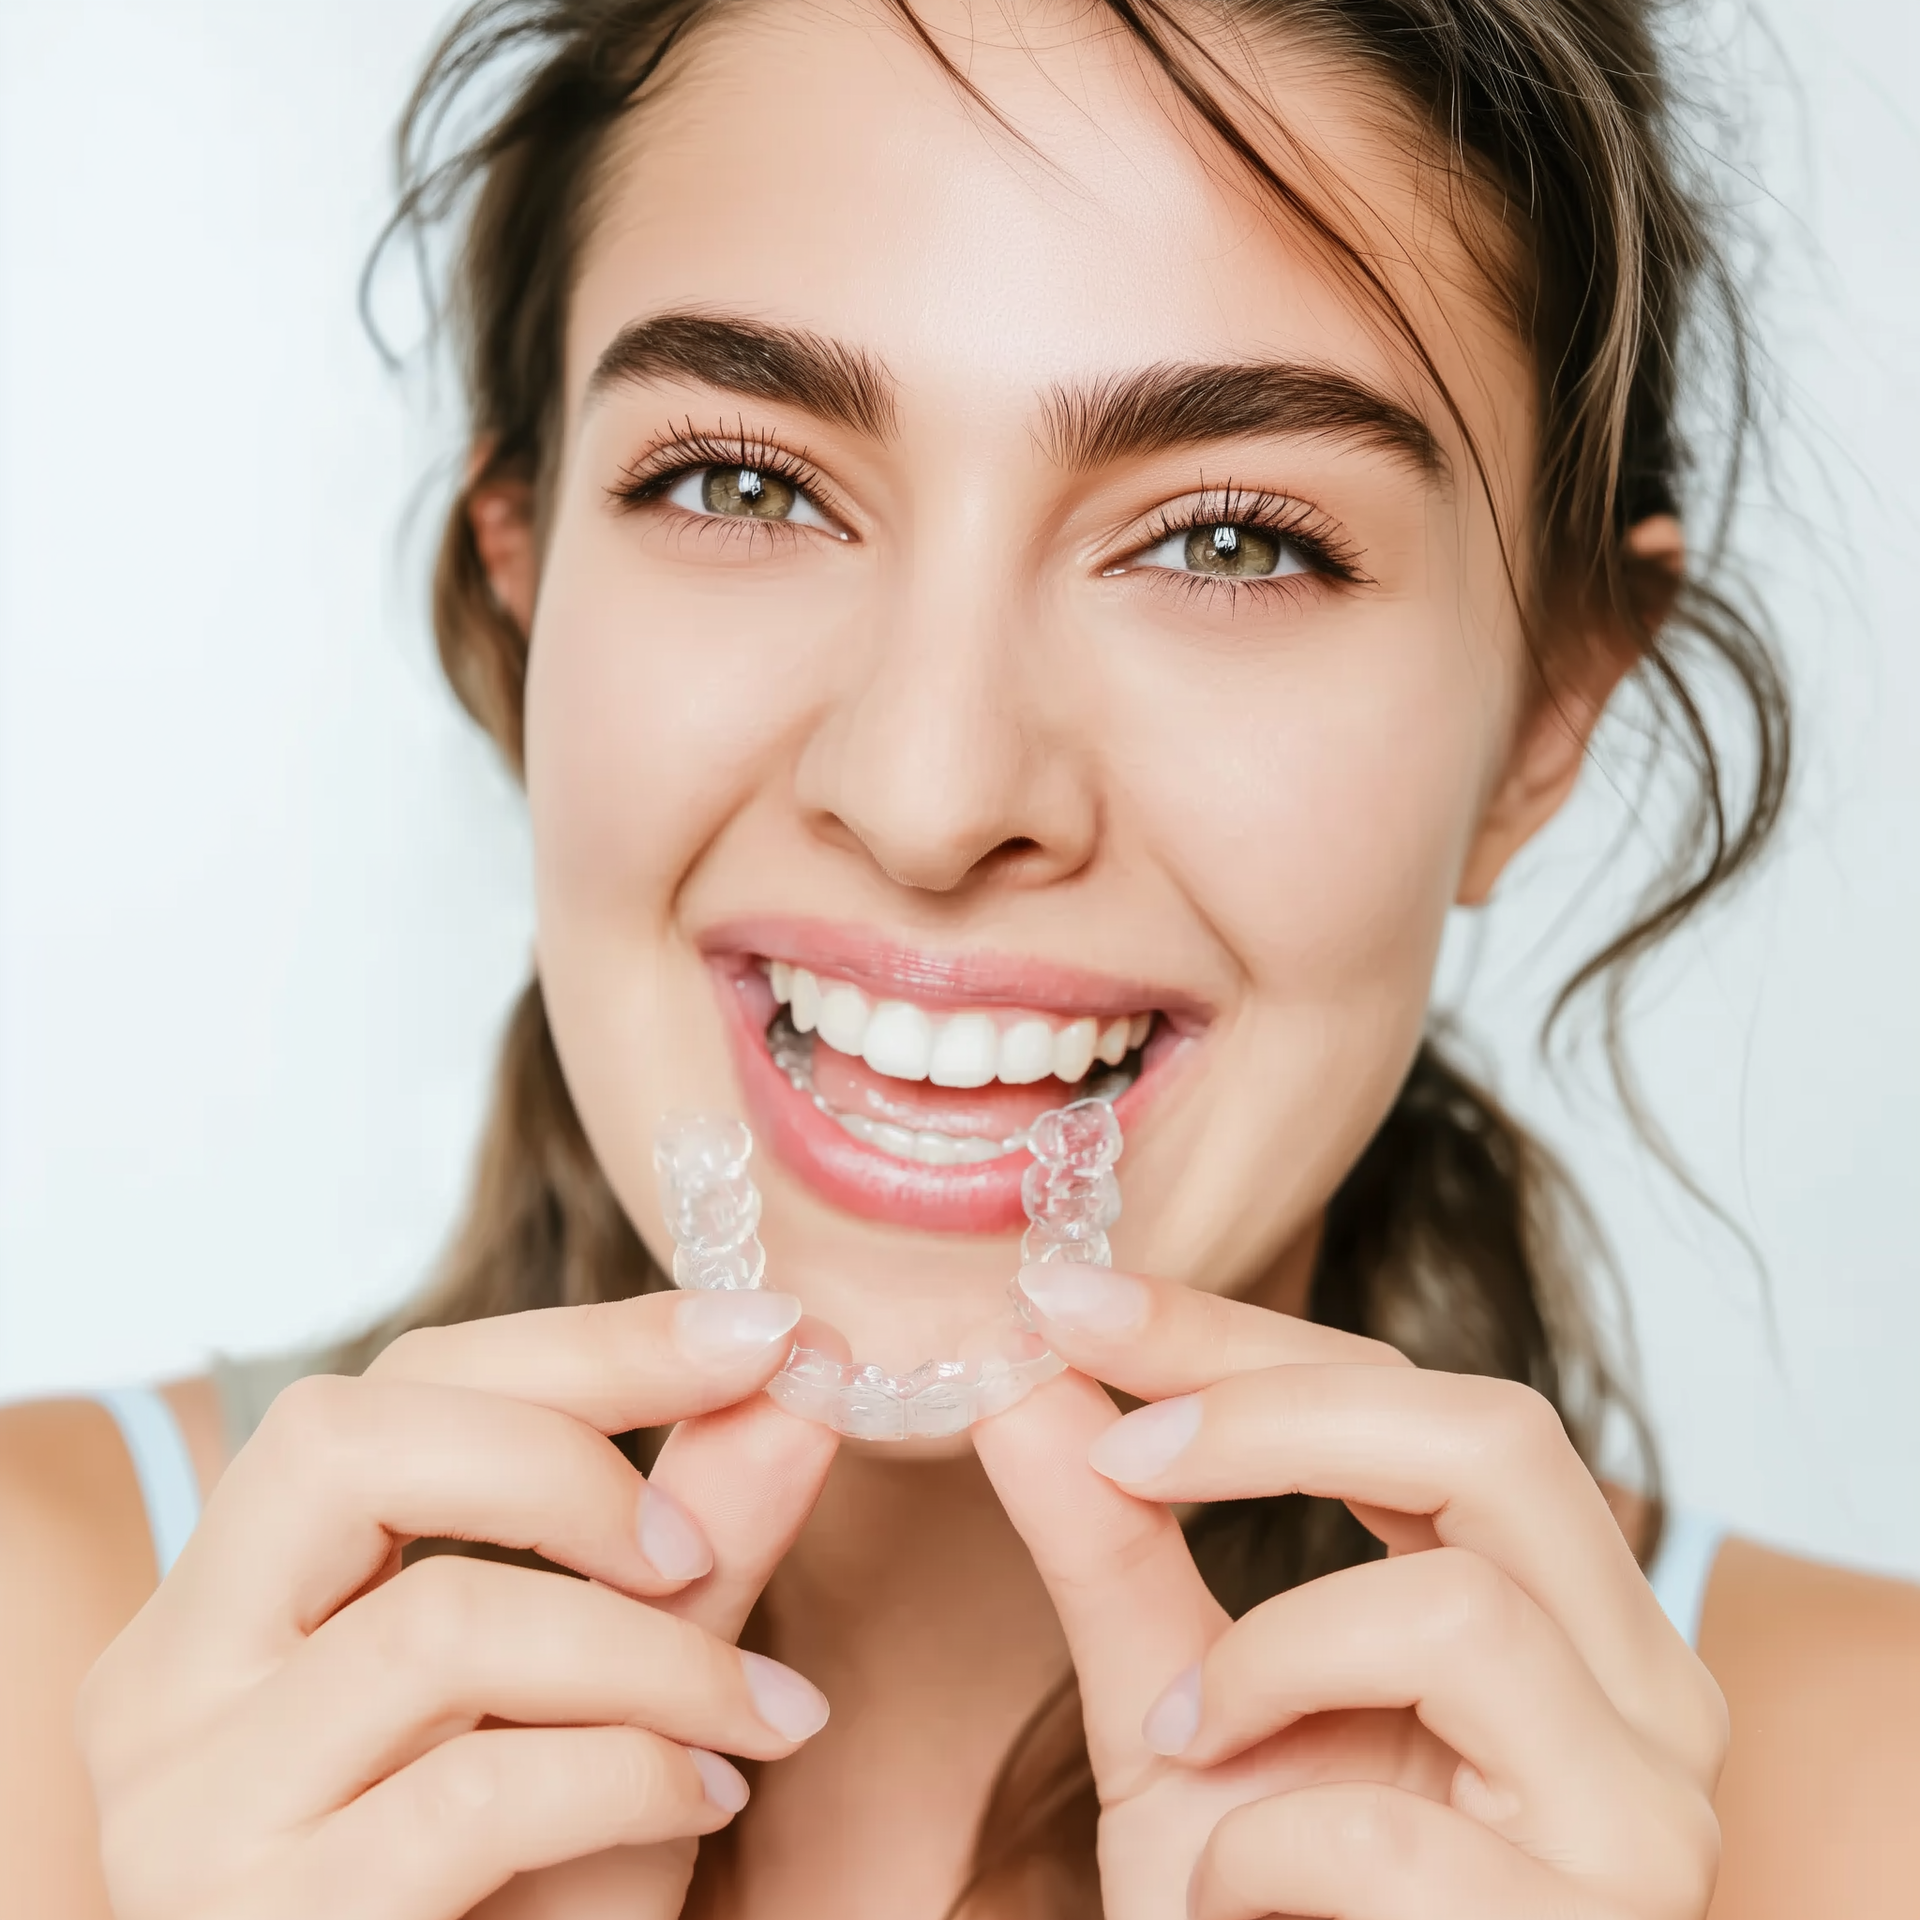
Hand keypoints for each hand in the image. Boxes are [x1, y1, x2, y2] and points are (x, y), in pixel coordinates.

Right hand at [78, 1292, 838, 1919]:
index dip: (588, 1343)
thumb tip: (804, 1379)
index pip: (393, 1387)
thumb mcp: (611, 1694)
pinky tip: (705, 1800)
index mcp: (241, 1593)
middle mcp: (172, 1677)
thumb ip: (696, 1536)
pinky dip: (632, 1774)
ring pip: (439, 1622)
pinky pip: (476, 1792)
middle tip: (699, 1551)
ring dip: (651, 1656)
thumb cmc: (519, 1894)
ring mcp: (193, 1805)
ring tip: (758, 1715)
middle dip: (572, 1462)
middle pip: (346, 1445)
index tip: (764, 1331)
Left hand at [976, 1266, 1726, 1918]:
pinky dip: (1264, 1846)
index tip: (1076, 1296)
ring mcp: (1646, 1810)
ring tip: (1183, 1742)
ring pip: (1469, 1610)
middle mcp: (1641, 1684)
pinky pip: (1402, 1834)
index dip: (1238, 1338)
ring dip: (1271, 1660)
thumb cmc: (1268, 1917)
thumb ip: (1108, 1549)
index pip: (1416, 1400)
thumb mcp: (1172, 1715)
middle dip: (1274, 1413)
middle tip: (1117, 1442)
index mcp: (1553, 1605)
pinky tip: (1231, 1892)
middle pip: (1497, 1439)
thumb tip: (1020, 1378)